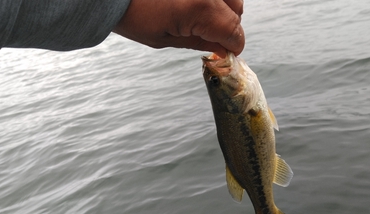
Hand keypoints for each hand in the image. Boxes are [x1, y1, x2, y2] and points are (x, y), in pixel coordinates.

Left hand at [114, 0, 244, 56]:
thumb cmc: (132, 14)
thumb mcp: (165, 38)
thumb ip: (199, 42)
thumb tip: (221, 49)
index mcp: (202, 9)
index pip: (234, 31)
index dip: (234, 46)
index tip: (229, 53)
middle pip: (237, 11)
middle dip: (228, 27)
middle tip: (212, 37)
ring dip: (224, 9)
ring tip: (203, 18)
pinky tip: (196, 5)